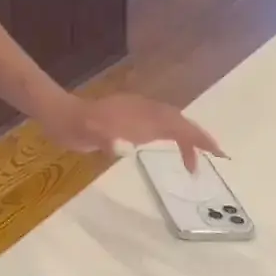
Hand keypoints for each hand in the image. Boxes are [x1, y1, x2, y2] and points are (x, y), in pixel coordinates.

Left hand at [43, 92, 224, 170]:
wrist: (59, 115)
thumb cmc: (74, 126)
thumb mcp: (86, 133)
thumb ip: (102, 138)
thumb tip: (118, 146)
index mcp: (139, 114)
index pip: (175, 125)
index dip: (197, 138)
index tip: (217, 152)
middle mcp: (143, 110)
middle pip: (178, 122)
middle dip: (197, 138)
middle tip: (215, 158)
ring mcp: (136, 113)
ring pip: (170, 123)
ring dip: (185, 139)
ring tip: (192, 164)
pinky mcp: (130, 119)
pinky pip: (159, 125)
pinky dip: (172, 136)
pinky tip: (171, 148)